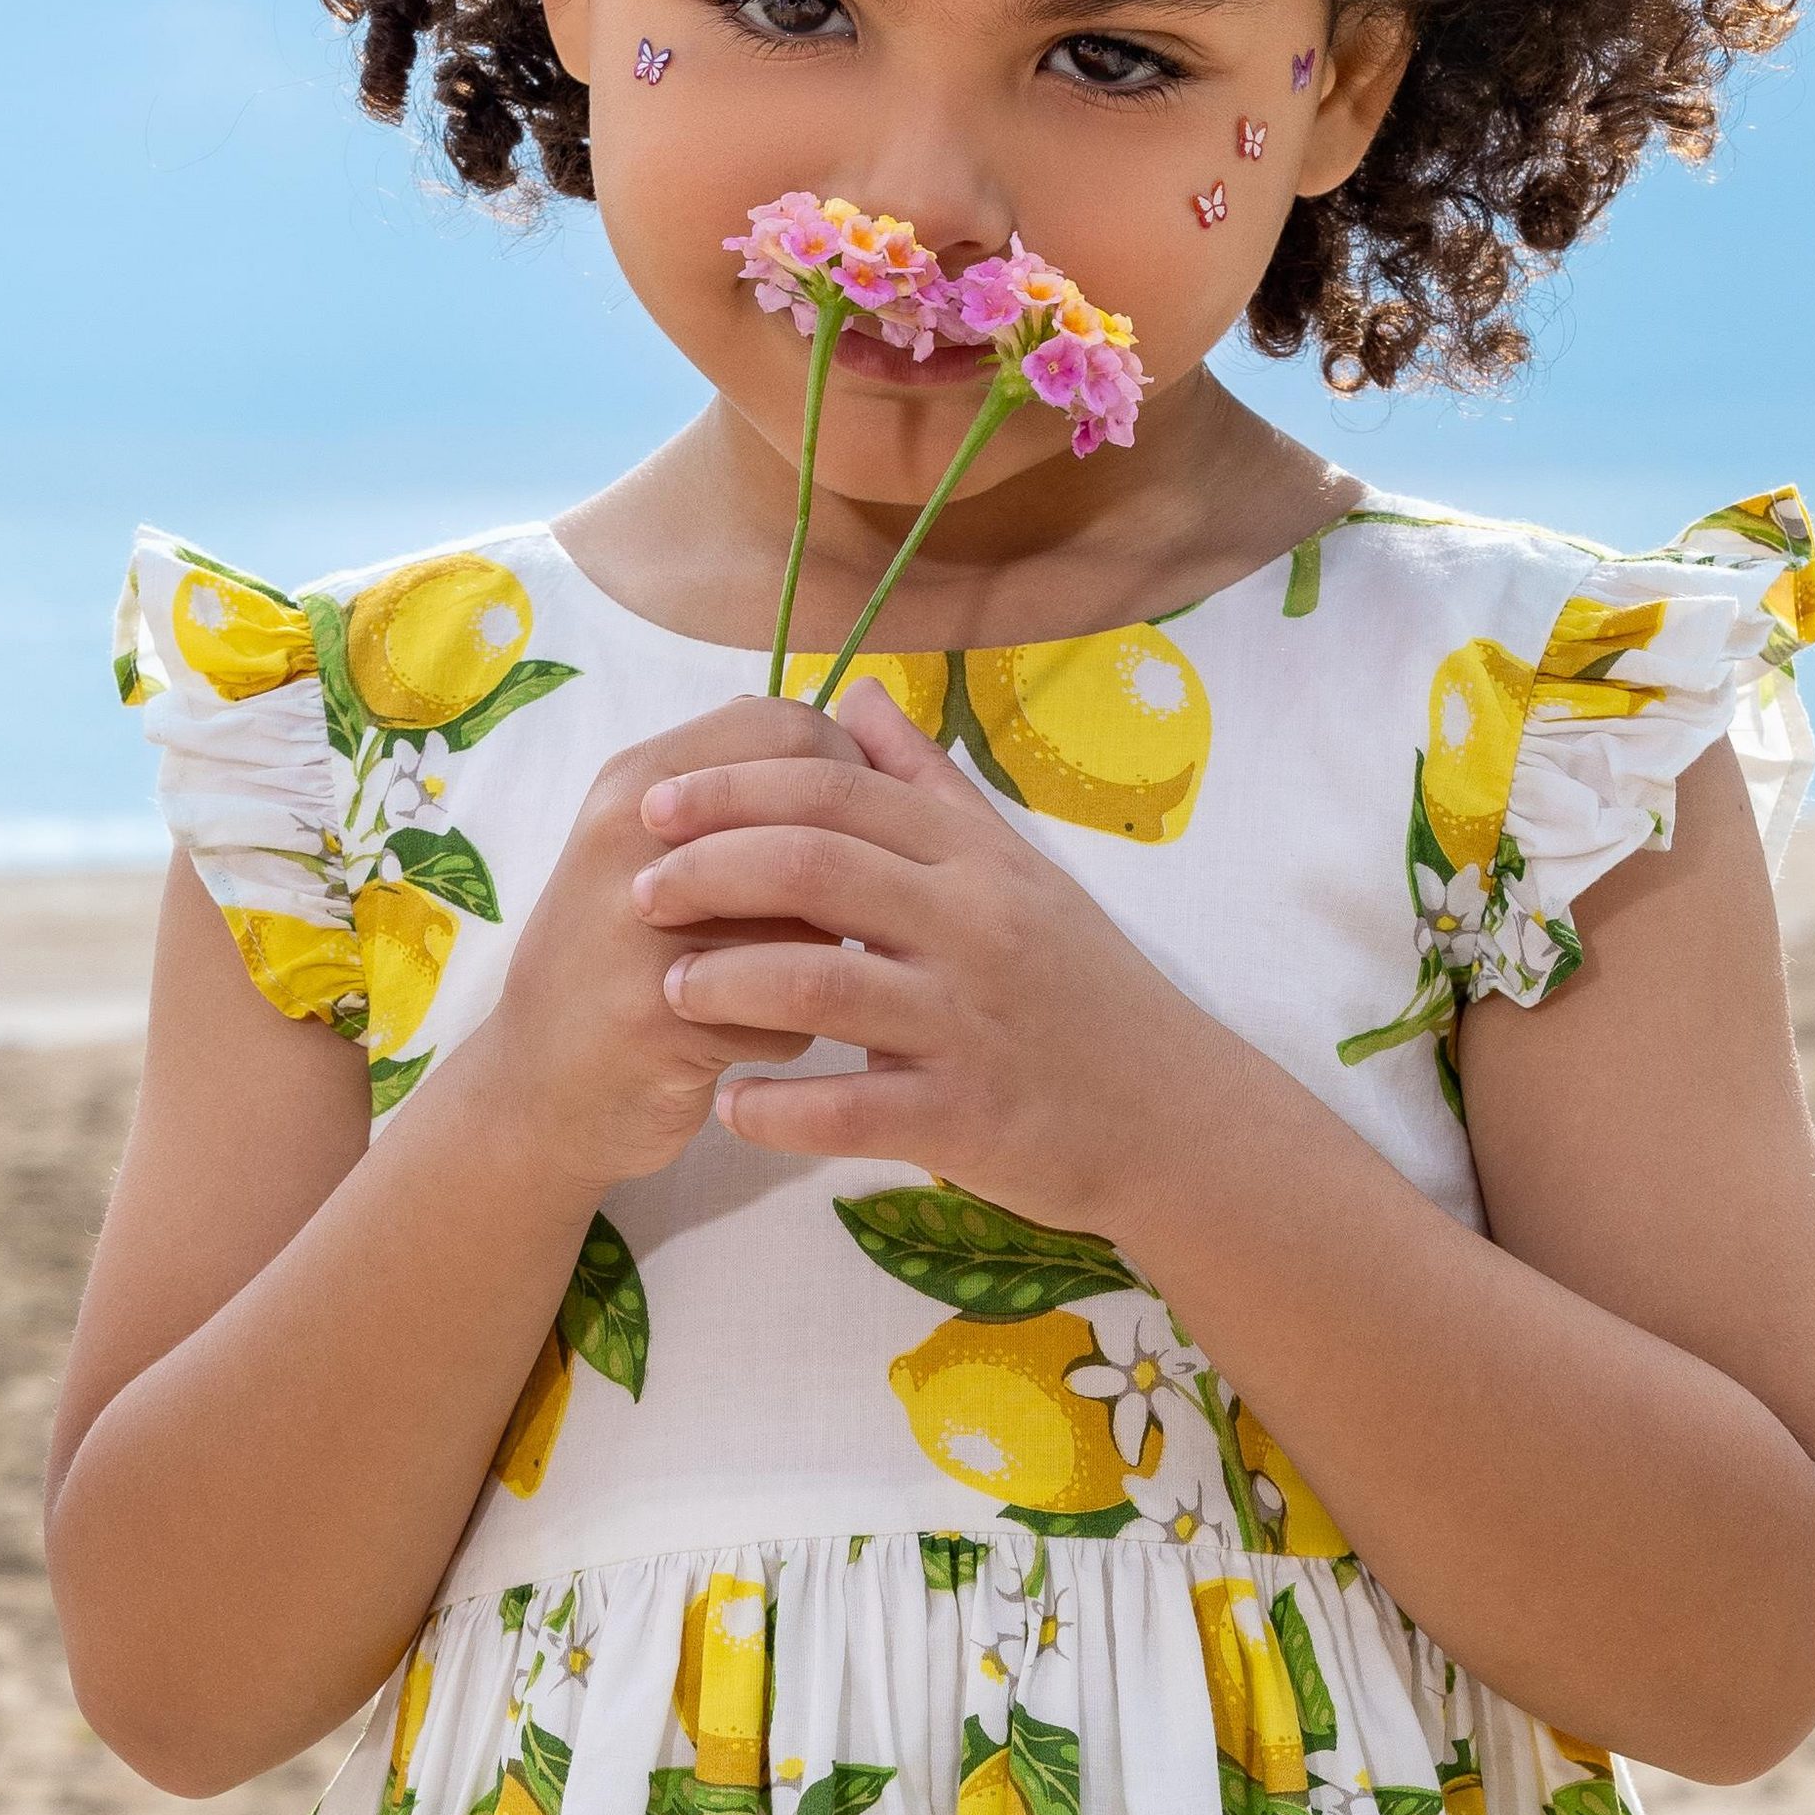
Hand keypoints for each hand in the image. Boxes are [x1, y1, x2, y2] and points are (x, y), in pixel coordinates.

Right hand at [456, 716, 810, 1201]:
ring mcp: (640, 931)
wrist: (534, 1092)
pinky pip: (789, 1015)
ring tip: (789, 981)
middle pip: (810, 821)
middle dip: (847, 873)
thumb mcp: (649, 850)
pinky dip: (788, 1036)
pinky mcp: (661, 1019)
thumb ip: (734, 792)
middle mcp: (631, 839)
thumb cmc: (614, 963)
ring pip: (811, 923)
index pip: (786, 728)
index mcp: (635, 782)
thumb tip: (851, 727)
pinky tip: (751, 1042)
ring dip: (824, 958)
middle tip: (836, 917)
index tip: (859, 828)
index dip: (850, 773)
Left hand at [636, 686, 1235, 1236]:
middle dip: (707, 870)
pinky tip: (729, 1107)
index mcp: (976, 859)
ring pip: (818, 982)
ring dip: (724, 984)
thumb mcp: (1021, 870)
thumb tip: (859, 695)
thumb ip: (932, 786)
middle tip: (638, 889)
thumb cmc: (1084, 992)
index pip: (836, 790)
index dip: (734, 789)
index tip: (658, 805)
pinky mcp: (966, 1117)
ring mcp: (969, 1022)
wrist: (1176, 1118)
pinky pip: (847, 1110)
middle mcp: (973, 925)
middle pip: (813, 867)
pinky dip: (775, 1109)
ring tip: (670, 991)